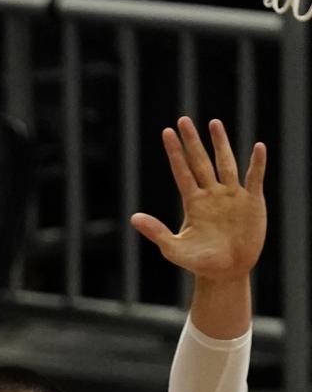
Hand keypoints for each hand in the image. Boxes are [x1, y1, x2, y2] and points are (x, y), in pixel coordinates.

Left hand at [132, 118, 266, 282]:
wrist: (227, 272)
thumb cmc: (199, 262)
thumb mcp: (174, 249)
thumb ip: (156, 231)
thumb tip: (133, 217)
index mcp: (193, 202)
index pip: (182, 171)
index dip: (175, 153)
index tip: (167, 132)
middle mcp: (212, 194)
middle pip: (201, 161)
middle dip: (193, 141)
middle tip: (183, 119)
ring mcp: (232, 196)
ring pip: (226, 163)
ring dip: (221, 144)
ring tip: (214, 123)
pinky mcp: (252, 202)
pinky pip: (254, 178)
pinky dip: (257, 164)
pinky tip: (258, 147)